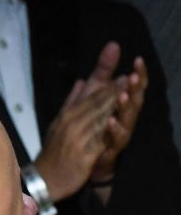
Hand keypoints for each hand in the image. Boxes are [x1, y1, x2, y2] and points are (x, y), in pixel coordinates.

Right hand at [34, 80, 117, 201]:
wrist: (44, 179)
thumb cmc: (53, 152)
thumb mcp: (58, 123)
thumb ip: (71, 102)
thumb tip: (82, 81)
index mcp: (66, 116)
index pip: (90, 98)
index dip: (107, 87)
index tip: (123, 76)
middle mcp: (71, 125)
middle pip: (96, 106)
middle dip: (114, 92)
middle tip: (130, 79)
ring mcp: (77, 139)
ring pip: (99, 120)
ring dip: (114, 106)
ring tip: (129, 94)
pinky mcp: (84, 155)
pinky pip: (100, 141)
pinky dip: (109, 130)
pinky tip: (119, 122)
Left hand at [89, 55, 146, 181]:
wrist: (75, 163)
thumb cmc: (87, 130)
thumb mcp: (88, 99)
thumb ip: (99, 77)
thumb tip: (108, 51)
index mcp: (118, 107)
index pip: (131, 88)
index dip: (137, 75)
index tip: (138, 60)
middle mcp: (122, 120)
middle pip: (133, 103)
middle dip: (135, 89)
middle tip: (134, 76)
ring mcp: (117, 136)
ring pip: (127, 120)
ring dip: (125, 108)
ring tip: (123, 95)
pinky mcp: (108, 150)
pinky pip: (113, 140)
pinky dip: (112, 130)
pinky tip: (110, 120)